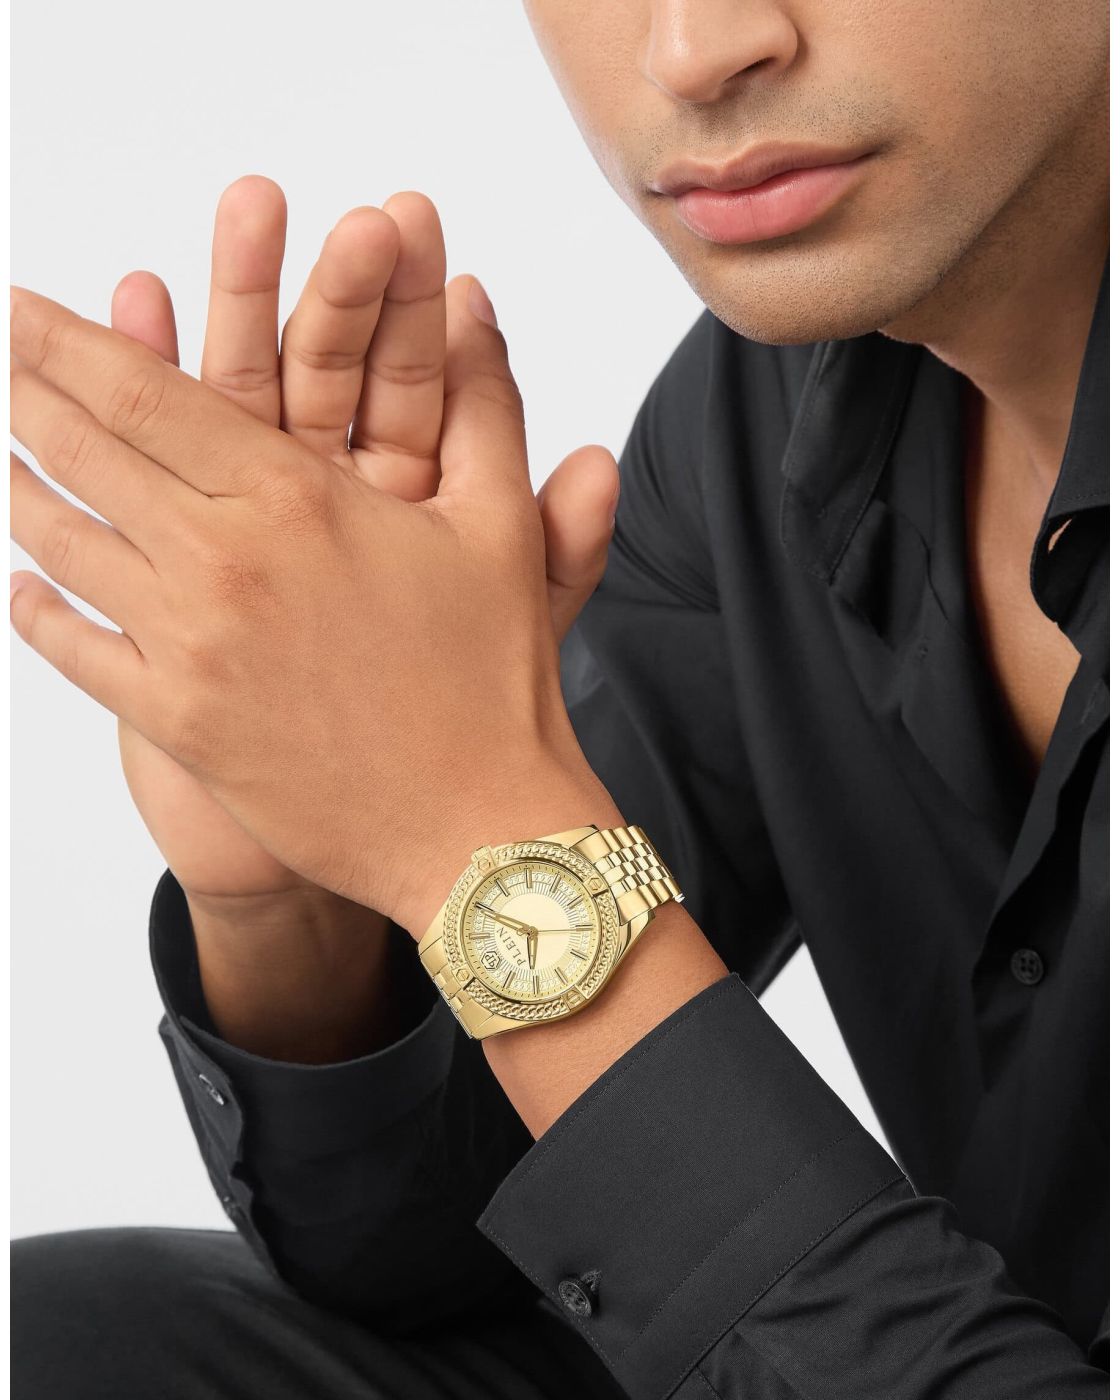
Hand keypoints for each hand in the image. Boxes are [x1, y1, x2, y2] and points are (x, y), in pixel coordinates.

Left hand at [10, 258, 620, 934]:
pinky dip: (36, 611)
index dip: (65, 340)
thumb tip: (471, 297)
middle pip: (82, 455)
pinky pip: (73, 651)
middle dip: (24, 395)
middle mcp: (221, 563)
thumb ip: (480, 401)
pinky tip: (23, 588)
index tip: (17, 306)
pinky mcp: (176, 721)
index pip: (144, 393)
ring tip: (1, 459)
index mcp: (293, 497)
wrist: (474, 827)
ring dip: (20, 492)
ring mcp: (187, 646)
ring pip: (62, 545)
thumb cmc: (491, 680)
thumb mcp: (497, 526)